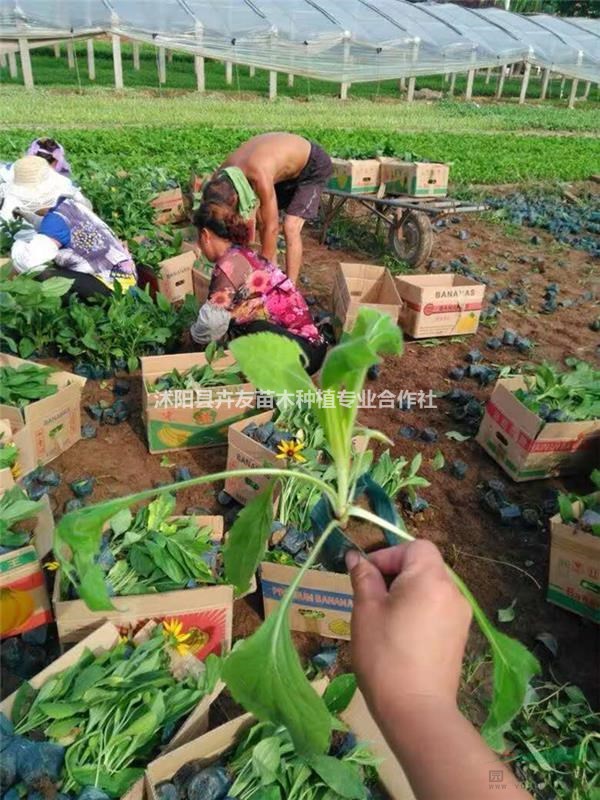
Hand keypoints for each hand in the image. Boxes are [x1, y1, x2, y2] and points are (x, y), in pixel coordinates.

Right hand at [346, 541, 471, 718]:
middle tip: (371, 596)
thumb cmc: (384, 654)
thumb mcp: (366, 610)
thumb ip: (364, 577)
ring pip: (430, 587)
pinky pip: (437, 607)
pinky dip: (419, 609)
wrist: (416, 710)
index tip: (366, 576)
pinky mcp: (459, 635)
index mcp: (431, 578)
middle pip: (424, 565)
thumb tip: (356, 558)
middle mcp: (452, 590)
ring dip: (407, 592)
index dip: (388, 554)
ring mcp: (460, 614)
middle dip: (396, 573)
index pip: (414, 546)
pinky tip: (401, 634)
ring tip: (384, 617)